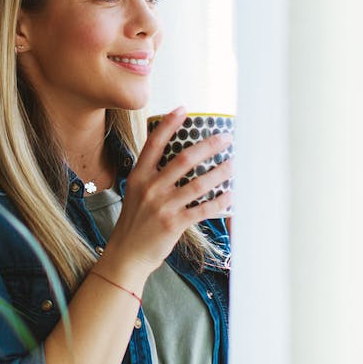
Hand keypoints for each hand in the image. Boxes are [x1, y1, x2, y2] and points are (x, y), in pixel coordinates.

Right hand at [101, 107, 232, 279]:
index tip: (184, 109)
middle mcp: (150, 187)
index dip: (169, 124)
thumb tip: (176, 158)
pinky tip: (232, 194)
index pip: (154, 143)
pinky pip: (203, 209)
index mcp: (138, 176)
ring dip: (221, 172)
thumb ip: (151, 175)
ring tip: (236, 163)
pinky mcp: (173, 224)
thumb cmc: (134, 222)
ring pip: (199, 184)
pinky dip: (220, 201)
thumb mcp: (135, 192)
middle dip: (209, 146)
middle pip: (184, 159)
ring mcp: (162, 206)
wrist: (127, 254)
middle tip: (226, 137)